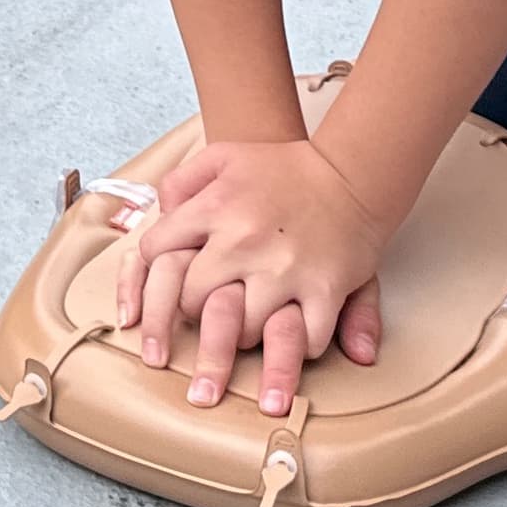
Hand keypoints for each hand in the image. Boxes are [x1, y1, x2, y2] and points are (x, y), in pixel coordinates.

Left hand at [117, 136, 390, 416]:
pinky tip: (296, 339)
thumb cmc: (282, 168)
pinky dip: (300, 348)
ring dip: (242, 336)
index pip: (156, 251)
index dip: (155, 269)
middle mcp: (244, 240)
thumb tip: (159, 213)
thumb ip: (182, 182)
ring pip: (243, 331)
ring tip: (246, 331)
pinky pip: (305, 339)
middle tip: (204, 313)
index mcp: (215, 207)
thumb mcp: (223, 157)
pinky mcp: (325, 289)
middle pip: (193, 300)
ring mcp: (285, 269)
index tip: (169, 280)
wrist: (351, 172)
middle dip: (193, 310)